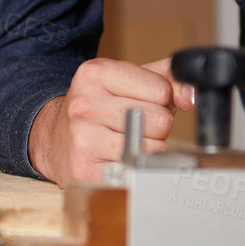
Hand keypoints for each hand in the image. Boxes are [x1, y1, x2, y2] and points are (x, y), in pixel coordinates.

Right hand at [28, 57, 193, 185]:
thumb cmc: (97, 108)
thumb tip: (191, 96)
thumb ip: (167, 78)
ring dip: (146, 150)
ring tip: (122, 142)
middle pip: (160, 121)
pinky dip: (133, 170)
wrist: (53, 138)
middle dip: (155, 127)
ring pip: (152, 149)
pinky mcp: (84, 171)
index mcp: (95, 73)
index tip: (139, 102)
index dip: (159, 100)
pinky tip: (115, 160)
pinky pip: (137, 172)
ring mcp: (82, 139)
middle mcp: (85, 104)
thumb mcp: (125, 80)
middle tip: (130, 125)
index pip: (161, 90)